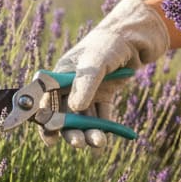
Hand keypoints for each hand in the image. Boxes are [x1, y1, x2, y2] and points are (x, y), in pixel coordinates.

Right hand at [44, 0, 169, 148]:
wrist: (135, 38)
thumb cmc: (108, 43)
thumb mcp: (94, 62)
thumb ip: (85, 84)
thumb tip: (74, 108)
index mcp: (60, 76)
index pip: (47, 102)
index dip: (45, 121)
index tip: (50, 138)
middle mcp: (71, 87)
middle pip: (65, 115)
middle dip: (70, 131)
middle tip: (78, 143)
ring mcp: (88, 93)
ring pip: (84, 119)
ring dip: (88, 133)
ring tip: (98, 143)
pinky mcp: (105, 97)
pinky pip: (102, 117)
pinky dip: (103, 129)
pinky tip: (103, 142)